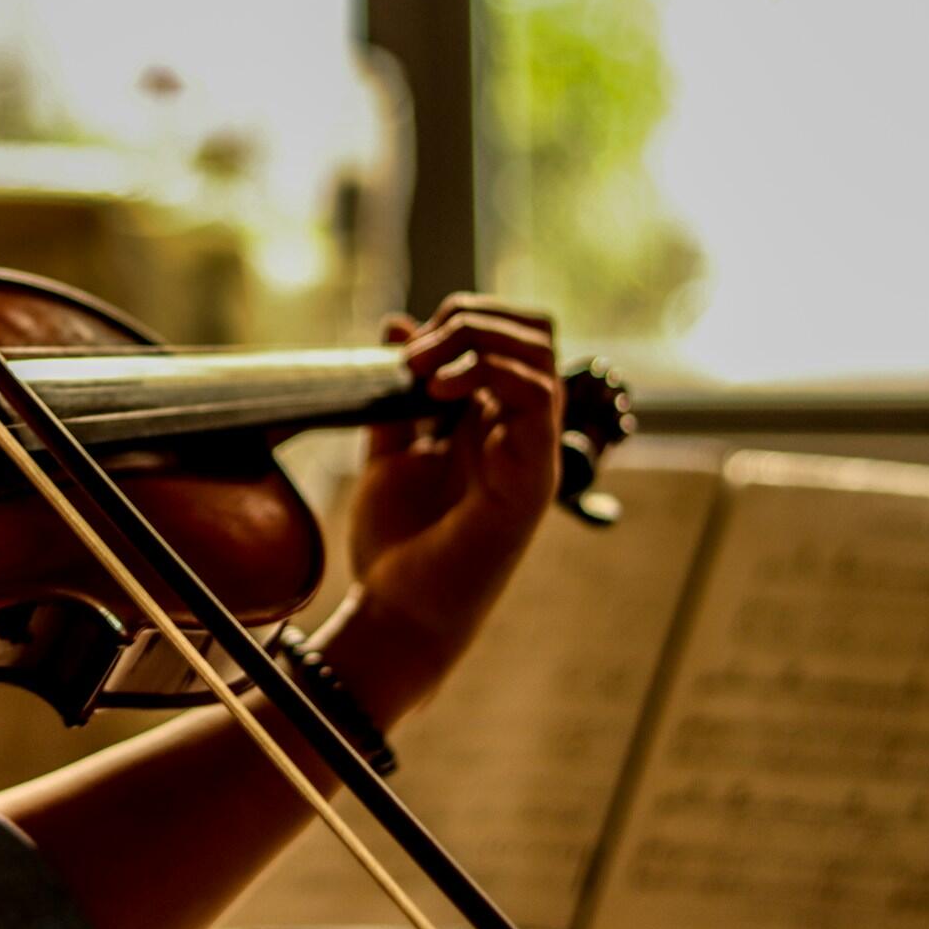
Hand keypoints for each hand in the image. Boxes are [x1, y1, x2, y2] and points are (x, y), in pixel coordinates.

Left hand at [336, 295, 562, 698]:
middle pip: (535, 330)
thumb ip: (396, 393)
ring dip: (475, 341)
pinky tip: (440, 394)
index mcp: (490, 418)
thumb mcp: (388, 451)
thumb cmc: (397, 543)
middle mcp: (519, 430)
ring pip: (540, 353)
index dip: (461, 317)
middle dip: (472, 317)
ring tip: (423, 370)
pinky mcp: (532, 479)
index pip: (508, 332)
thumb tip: (396, 323)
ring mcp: (530, 452)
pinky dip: (488, 375)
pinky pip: (538, 399)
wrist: (395, 611)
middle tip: (417, 353)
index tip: (404, 347)